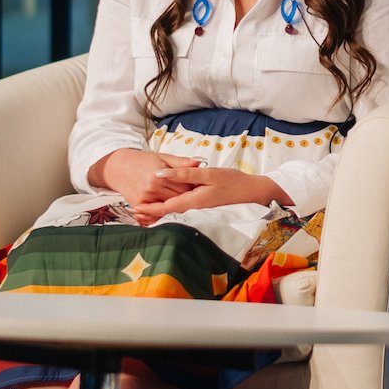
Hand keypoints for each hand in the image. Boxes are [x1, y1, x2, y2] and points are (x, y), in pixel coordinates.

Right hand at [89, 148, 203, 208]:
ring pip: (170, 206)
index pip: (185, 186)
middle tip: (191, 191)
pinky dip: (164, 209)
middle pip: (179, 198)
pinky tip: (168, 202)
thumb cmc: (143, 160)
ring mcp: (145, 199)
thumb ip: (181, 162)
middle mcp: (152, 188)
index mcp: (160, 175)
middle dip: (187, 195)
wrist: (119, 167)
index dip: (193, 186)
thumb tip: (199, 163)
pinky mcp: (139, 205)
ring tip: (179, 196)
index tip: (197, 184)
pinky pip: (156, 212)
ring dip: (177, 203)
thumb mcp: (163, 157)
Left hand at [134, 167, 292, 221]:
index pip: (164, 208)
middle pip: (168, 214)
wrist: (254, 193)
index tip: (134, 209)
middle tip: (134, 212)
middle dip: (151, 214)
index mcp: (192, 201)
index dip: (148, 209)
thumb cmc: (232, 181)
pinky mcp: (205, 209)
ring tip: (146, 211)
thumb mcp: (207, 174)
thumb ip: (183, 175)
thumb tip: (159, 175)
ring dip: (160, 213)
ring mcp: (200, 211)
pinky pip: (184, 212)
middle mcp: (194, 210)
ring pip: (175, 213)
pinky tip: (169, 207)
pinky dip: (173, 211)